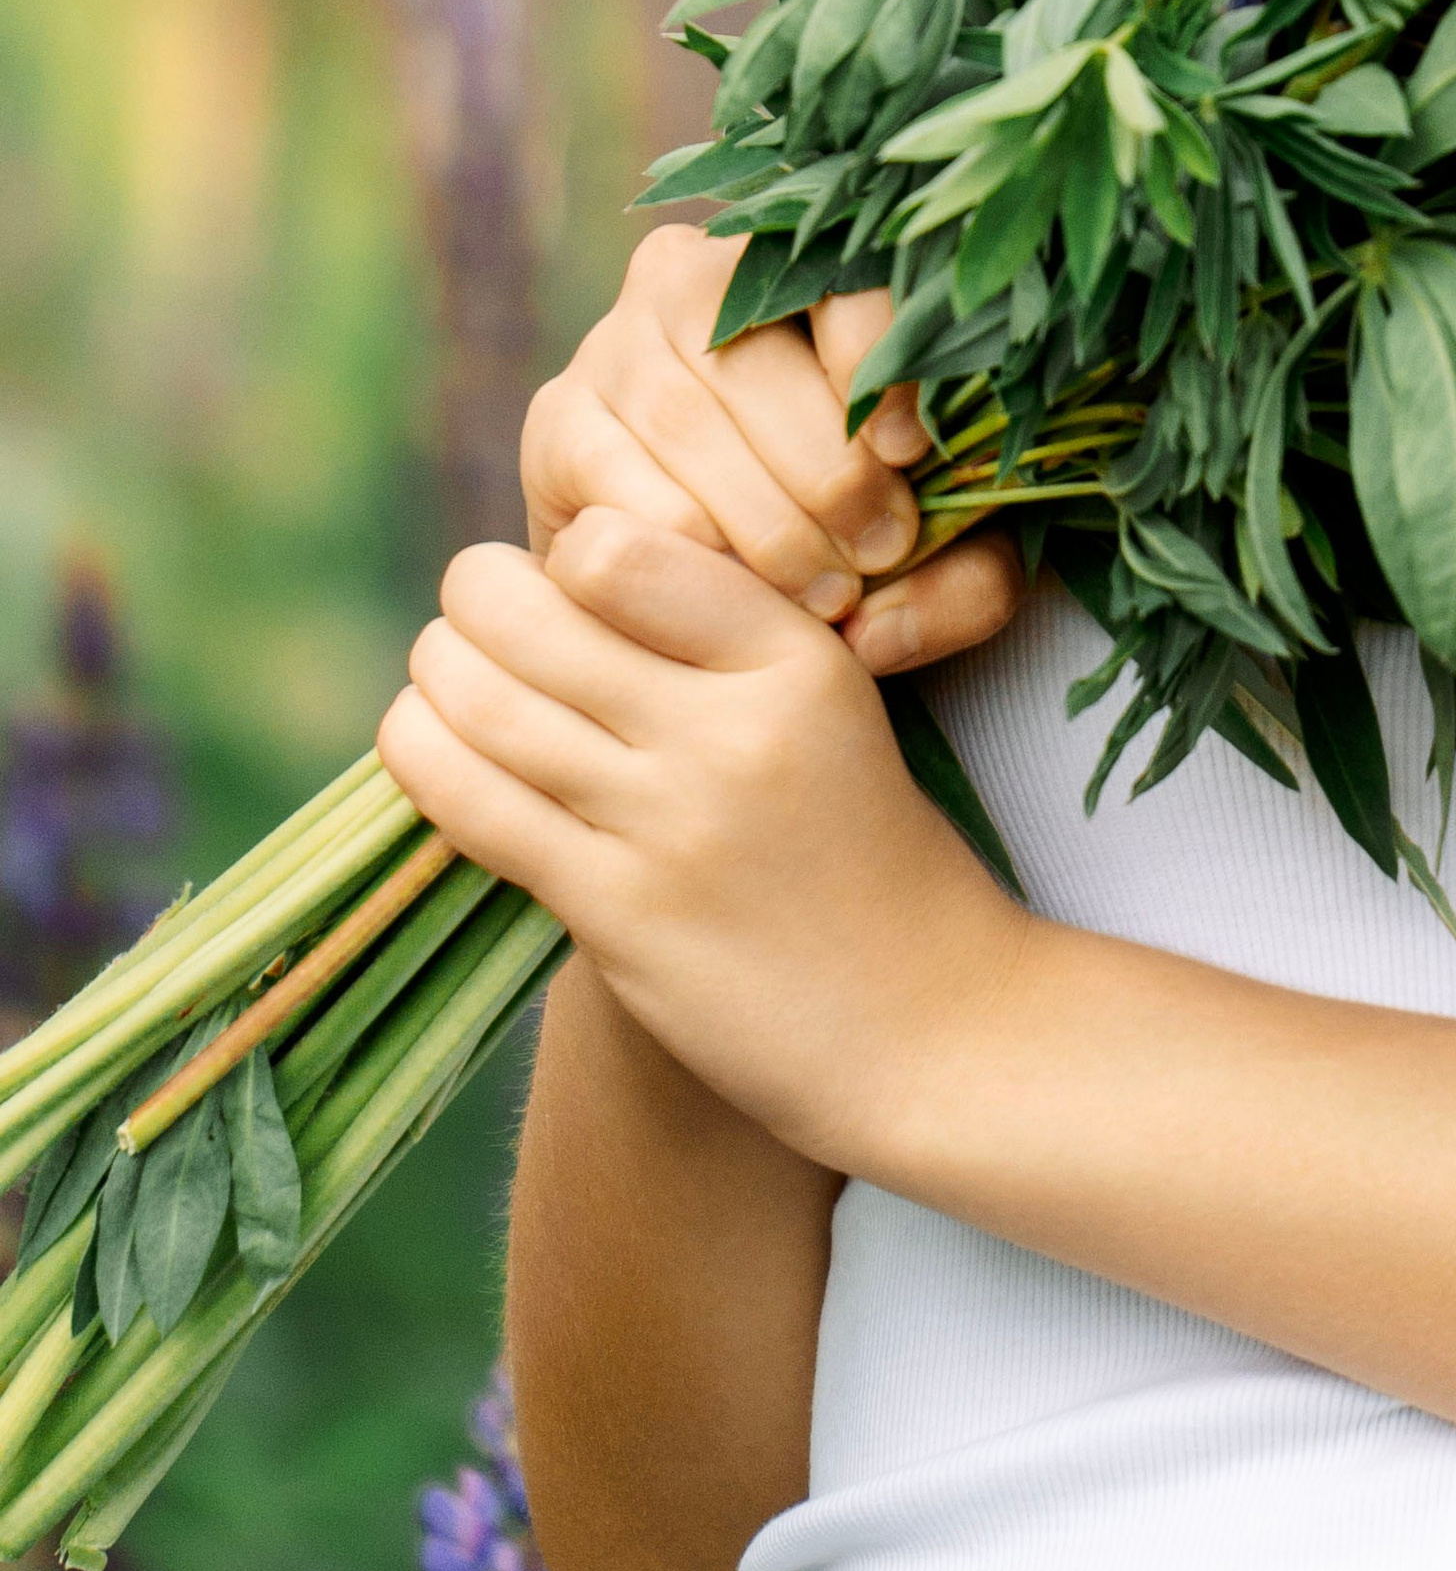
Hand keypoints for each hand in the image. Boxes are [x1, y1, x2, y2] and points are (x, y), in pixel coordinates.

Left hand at [380, 514, 1028, 1170]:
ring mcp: (669, 828)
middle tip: (473, 600)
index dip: (568, 549)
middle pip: (532, 618)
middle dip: (476, 595)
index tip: (567, 574)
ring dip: (436, 671)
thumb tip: (561, 564)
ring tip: (439, 664)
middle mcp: (732, 732)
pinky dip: (423, 755)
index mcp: (797, 657)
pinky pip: (476, 807)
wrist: (922, 1021)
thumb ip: (719, 634)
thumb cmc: (860, 842)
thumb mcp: (829, 704)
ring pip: (486, 706)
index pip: (620, 549)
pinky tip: (419, 737)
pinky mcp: (617, 916)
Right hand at [523, 224, 1024, 678]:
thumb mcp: (940, 555)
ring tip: (826, 596)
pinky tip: (735, 599)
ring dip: (762, 524)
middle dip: (827, 470)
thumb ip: (958, 586)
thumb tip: (881, 630)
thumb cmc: (850, 539)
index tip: (910, 452)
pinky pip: (619, 488)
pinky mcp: (556, 424)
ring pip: (685, 419)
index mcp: (796, 262)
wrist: (715, 584)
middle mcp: (685, 274)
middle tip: (878, 556)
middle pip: (754, 354)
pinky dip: (684, 555)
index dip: (875, 361)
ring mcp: (608, 344)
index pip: (836, 273)